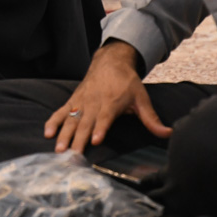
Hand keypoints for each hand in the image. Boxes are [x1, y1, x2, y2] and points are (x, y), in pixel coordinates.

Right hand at [44, 41, 170, 152]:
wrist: (110, 61)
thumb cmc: (127, 82)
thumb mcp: (141, 98)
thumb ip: (151, 119)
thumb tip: (169, 133)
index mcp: (111, 103)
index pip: (104, 118)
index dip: (99, 129)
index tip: (94, 140)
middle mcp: (94, 103)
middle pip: (85, 123)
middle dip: (78, 139)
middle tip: (73, 155)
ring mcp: (81, 102)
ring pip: (71, 120)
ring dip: (64, 134)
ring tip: (59, 149)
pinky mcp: (73, 100)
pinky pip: (61, 112)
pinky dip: (54, 121)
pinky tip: (47, 133)